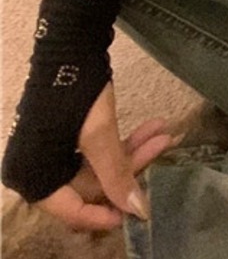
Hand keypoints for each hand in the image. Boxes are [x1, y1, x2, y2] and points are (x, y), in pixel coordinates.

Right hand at [35, 82, 174, 231]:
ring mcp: (51, 152)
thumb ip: (116, 175)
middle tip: (161, 148)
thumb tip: (138, 212)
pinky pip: (94, 151)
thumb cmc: (76, 92)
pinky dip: (121, 142)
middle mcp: (36, 170)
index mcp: (32, 176)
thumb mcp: (98, 135)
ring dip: (131, 152)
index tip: (136, 212)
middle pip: (88, 186)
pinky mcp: (65, 137)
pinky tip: (153, 128)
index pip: (69, 211)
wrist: (68, 43)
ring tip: (164, 134)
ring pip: (97, 167)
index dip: (103, 215)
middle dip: (128, 168)